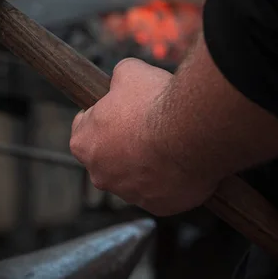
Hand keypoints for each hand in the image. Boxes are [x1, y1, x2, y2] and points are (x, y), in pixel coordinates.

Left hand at [69, 58, 216, 215]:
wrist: (193, 132)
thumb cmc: (155, 102)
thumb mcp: (129, 72)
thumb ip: (117, 79)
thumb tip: (121, 80)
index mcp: (83, 143)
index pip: (83, 127)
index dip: (102, 114)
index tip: (118, 109)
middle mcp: (100, 175)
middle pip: (107, 156)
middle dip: (122, 143)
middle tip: (146, 126)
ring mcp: (129, 194)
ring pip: (134, 177)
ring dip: (146, 163)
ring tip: (169, 143)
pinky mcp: (159, 207)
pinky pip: (161, 192)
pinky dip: (170, 180)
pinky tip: (182, 162)